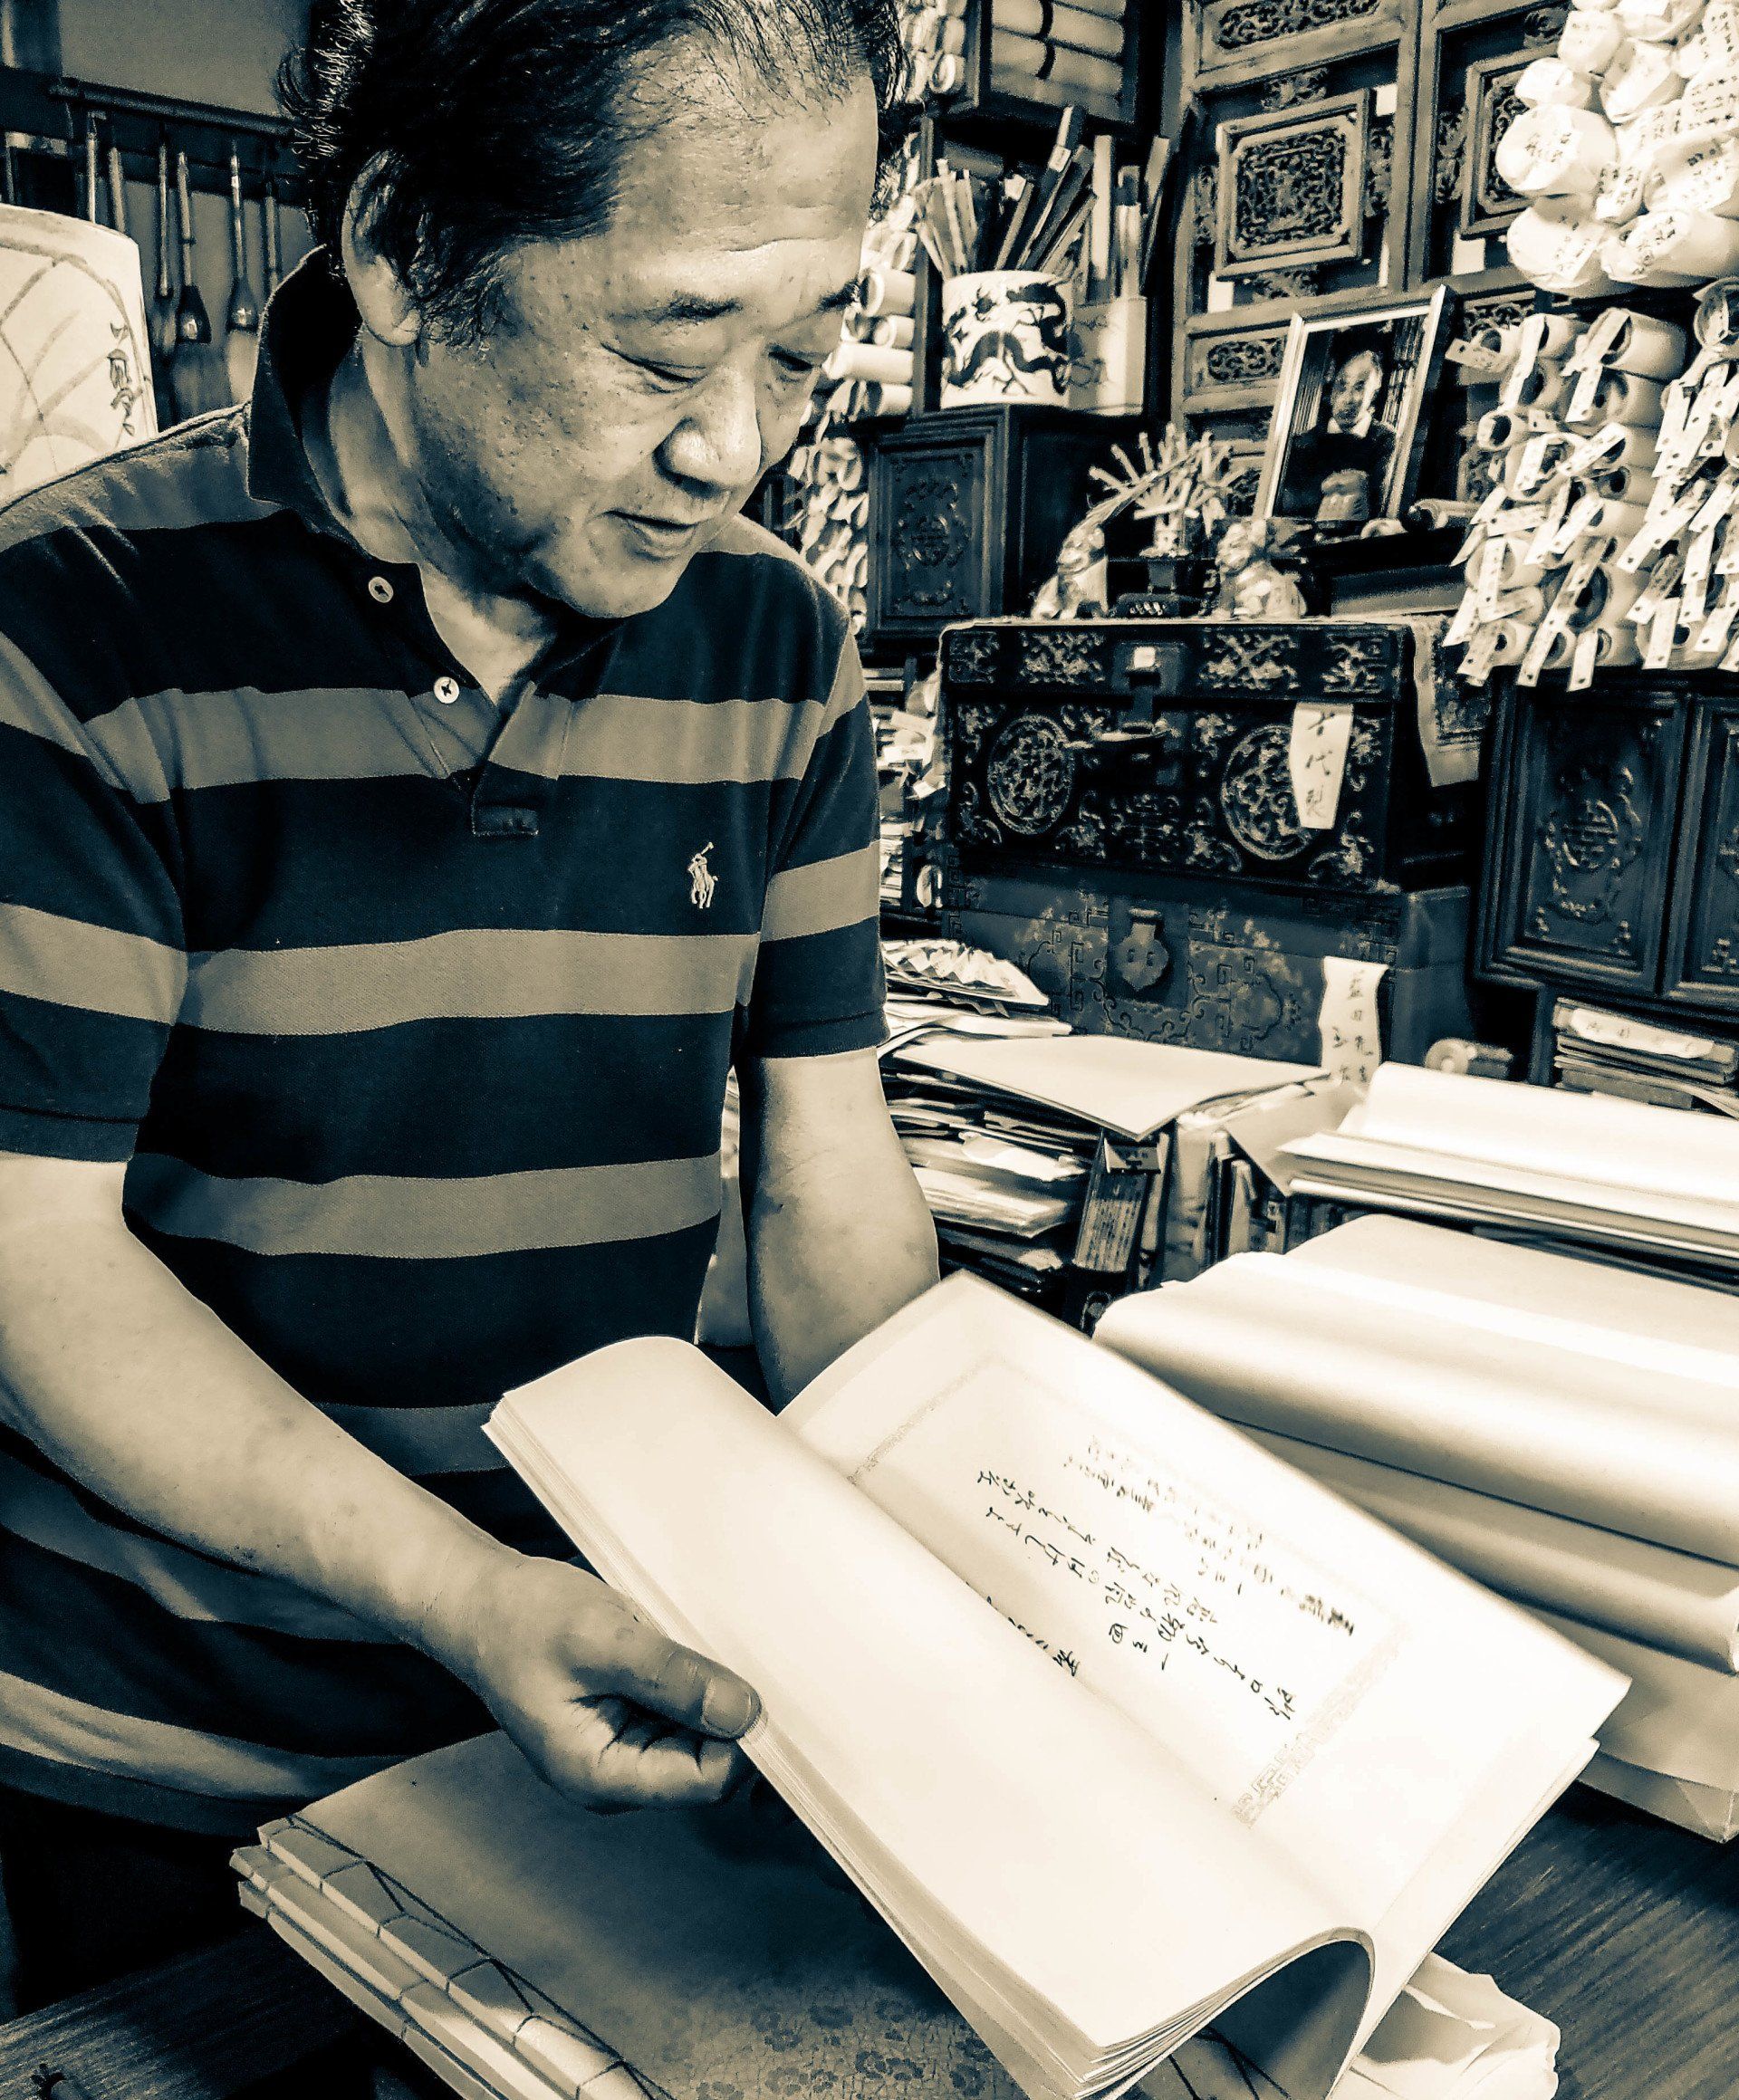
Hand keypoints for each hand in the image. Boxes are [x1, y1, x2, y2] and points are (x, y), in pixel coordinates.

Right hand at [427, 1548, 760, 1811]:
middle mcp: (616, 1775)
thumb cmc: (520, 1620)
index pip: (705, 1780)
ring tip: (691, 1642)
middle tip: (728, 1650)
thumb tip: (743, 1711)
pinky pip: (683, 1712)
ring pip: (702, 1735)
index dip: (740, 1737)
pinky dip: (692, 1681)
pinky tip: (680, 1645)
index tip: (757, 1683)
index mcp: (601, 1776)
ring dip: (709, 1693)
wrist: (478, 1600)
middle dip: (727, 1713)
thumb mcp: (602, 1639)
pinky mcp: (629, 1720)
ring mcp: (623, 1748)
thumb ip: (671, 1677)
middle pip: (710, 1762)